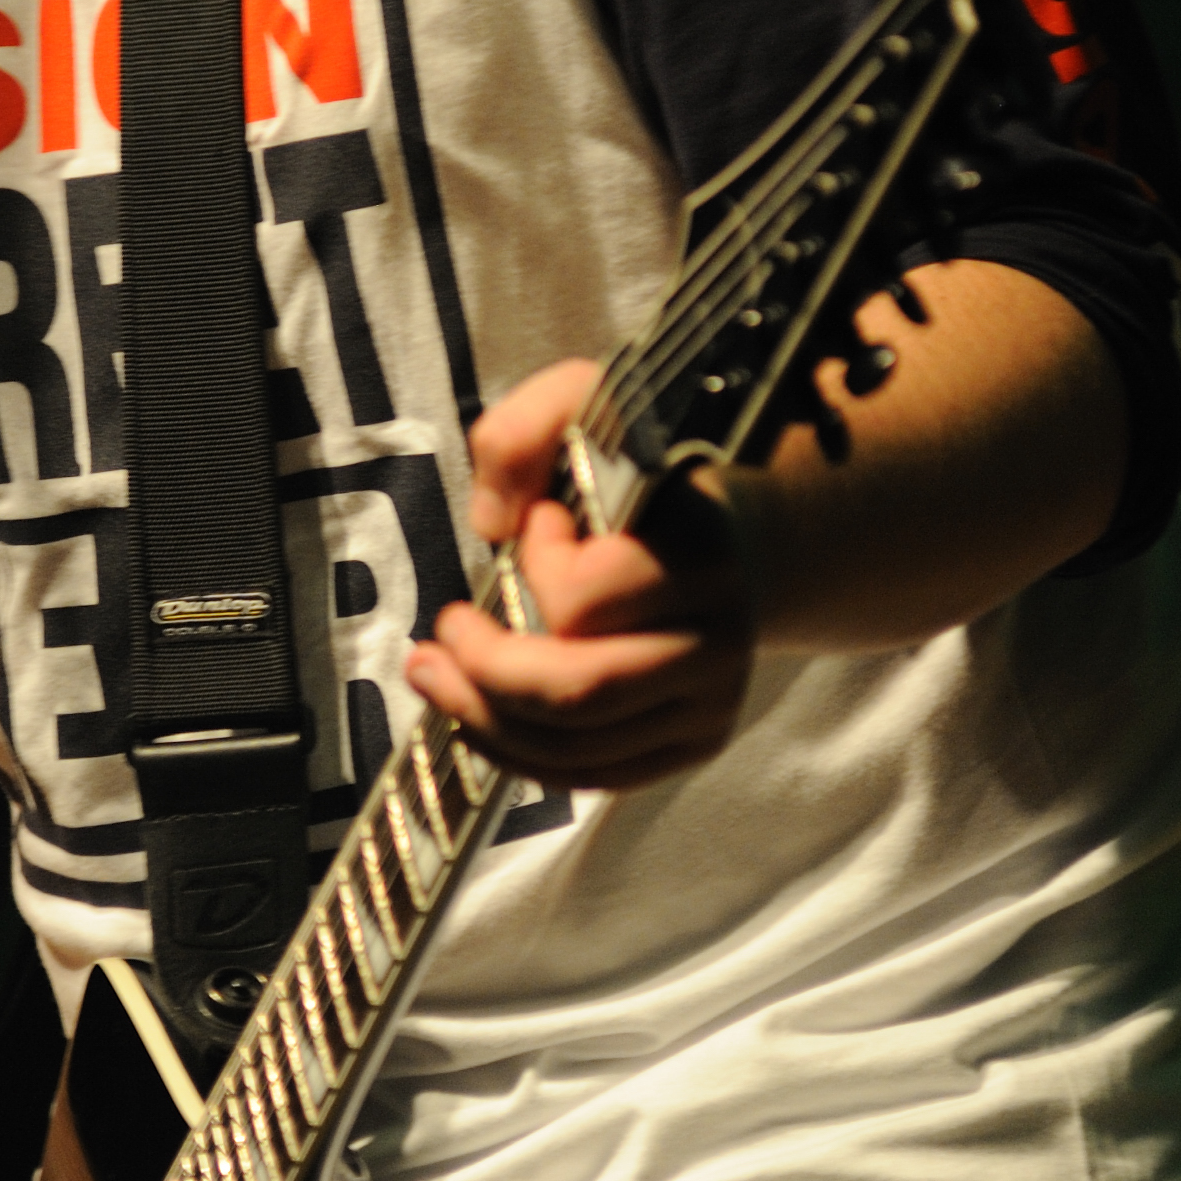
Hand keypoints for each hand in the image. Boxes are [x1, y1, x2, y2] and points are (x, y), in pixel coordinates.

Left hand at [403, 360, 758, 794]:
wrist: (746, 535)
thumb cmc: (650, 471)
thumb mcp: (590, 404)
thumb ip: (524, 431)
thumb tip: (490, 526)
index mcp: (702, 554)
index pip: (588, 595)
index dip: (538, 564)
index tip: (536, 523)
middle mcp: (720, 640)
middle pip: (578, 692)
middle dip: (484, 669)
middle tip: (443, 631)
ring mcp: (712, 704)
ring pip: (575, 747)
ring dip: (482, 717)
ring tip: (435, 673)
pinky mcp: (693, 743)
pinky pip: (591, 776)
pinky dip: (518, 755)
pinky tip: (473, 714)